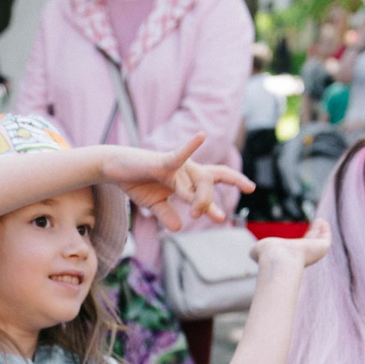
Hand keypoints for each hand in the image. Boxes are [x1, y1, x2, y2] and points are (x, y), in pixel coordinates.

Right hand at [103, 135, 254, 232]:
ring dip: (200, 198)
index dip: (234, 180)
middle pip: (209, 181)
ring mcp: (176, 165)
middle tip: (219, 218)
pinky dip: (190, 146)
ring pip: (198, 181)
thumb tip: (179, 228)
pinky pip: (179, 156)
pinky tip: (201, 135)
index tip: (250, 188)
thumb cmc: (136, 181)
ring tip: (196, 214)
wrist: (113, 170)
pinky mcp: (162, 162)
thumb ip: (168, 214)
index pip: (215, 176)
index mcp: (186, 177)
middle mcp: (186, 168)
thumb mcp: (154, 204)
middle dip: (217, 199)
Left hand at [254, 229, 330, 269]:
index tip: (305, 232)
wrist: (278, 259)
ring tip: (320, 221)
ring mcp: (313, 252)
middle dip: (314, 234)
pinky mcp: (322, 248)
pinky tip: (322, 222)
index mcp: (290, 256)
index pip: (299, 247)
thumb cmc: (267, 255)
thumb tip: (252, 252)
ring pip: (319, 241)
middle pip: (311, 243)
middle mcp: (302, 255)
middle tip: (316, 224)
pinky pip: (326, 238)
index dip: (303, 239)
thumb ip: (257, 250)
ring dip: (321, 231)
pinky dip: (325, 230)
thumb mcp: (259, 250)